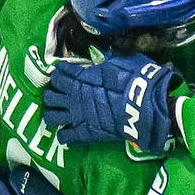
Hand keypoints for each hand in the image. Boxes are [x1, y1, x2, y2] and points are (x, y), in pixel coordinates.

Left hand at [43, 55, 177, 155]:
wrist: (145, 104)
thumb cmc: (135, 79)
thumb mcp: (120, 61)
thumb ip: (106, 60)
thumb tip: (103, 57)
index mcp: (81, 77)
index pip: (59, 74)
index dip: (60, 73)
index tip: (64, 73)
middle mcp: (73, 97)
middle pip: (50, 96)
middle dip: (52, 94)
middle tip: (60, 94)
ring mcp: (77, 116)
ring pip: (52, 117)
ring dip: (53, 114)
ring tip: (60, 114)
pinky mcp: (85, 133)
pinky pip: (66, 137)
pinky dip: (65, 135)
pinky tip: (69, 132)